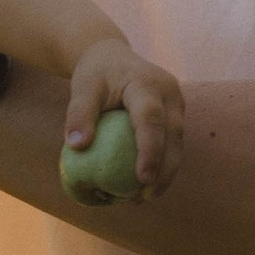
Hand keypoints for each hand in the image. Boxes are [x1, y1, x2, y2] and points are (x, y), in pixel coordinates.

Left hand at [66, 42, 184, 195]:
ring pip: (177, 142)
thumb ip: (79, 113)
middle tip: (145, 197)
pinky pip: (172, 142)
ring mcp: (176, 103)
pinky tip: (147, 186)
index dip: (150, 149)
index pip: (152, 119)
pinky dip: (163, 164)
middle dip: (164, 169)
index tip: (142, 178)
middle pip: (173, 135)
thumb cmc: (95, 74)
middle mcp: (169, 93)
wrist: (113, 55)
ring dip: (166, 172)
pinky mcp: (175, 114)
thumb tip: (77, 147)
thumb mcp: (82, 87)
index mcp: (148, 84)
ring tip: (145, 199)